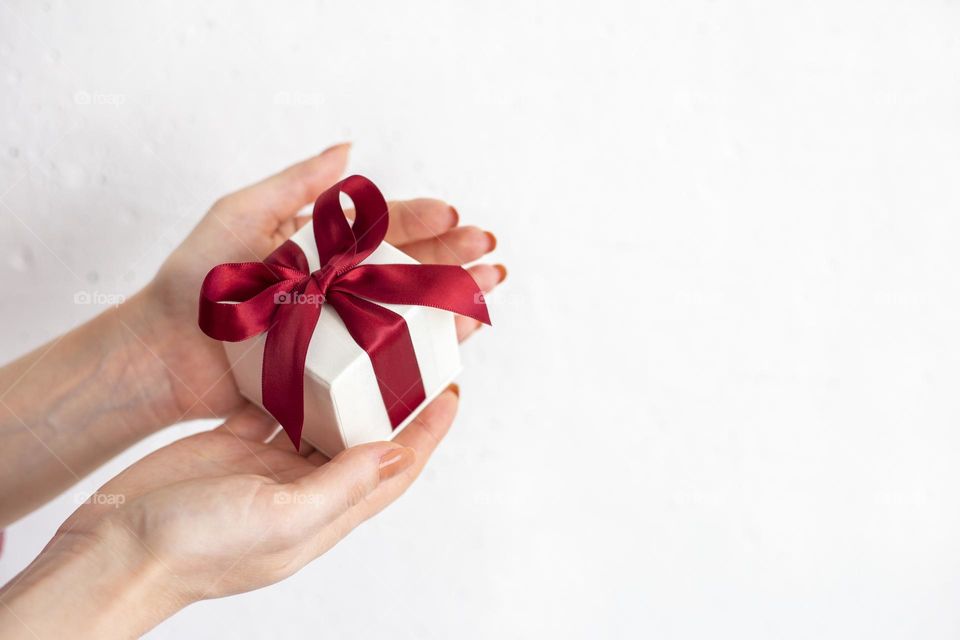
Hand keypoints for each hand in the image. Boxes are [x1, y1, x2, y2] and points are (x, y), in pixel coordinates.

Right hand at [0, 388, 460, 637]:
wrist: (114, 549)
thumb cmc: (195, 548)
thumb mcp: (281, 520)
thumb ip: (341, 486)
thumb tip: (399, 456)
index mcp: (325, 512)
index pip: (395, 467)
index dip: (429, 432)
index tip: (452, 390)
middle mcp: (304, 486)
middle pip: (365, 435)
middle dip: (392, 398)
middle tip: (412, 352)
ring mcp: (268, 463)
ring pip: (321, 413)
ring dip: (343, 383)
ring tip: (363, 340)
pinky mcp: (233, 441)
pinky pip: (272, 402)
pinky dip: (287, 377)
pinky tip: (298, 346)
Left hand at [138, 143, 503, 421]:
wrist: (163, 353)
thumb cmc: (194, 281)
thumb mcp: (240, 215)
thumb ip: (295, 184)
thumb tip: (349, 148)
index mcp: (320, 245)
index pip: (381, 228)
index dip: (420, 220)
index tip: (453, 215)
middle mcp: (336, 285)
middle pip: (405, 268)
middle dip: (451, 258)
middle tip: (489, 252)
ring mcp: (338, 329)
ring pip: (406, 311)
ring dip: (450, 299)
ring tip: (488, 288)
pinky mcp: (333, 369)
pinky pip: (386, 355)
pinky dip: (423, 346)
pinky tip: (456, 336)